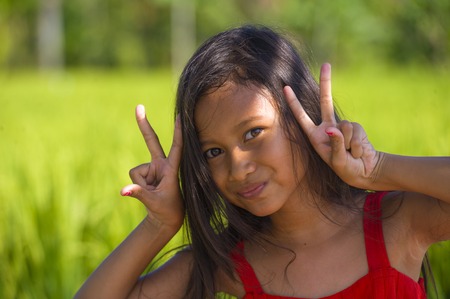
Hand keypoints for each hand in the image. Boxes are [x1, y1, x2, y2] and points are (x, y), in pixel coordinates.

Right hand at [121, 105, 183, 229]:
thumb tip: (123, 191)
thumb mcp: (154, 202)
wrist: (165, 218)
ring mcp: (153, 168)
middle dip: (144, 125)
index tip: (179, 116)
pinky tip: (147, 192)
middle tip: (138, 106)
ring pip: (136, 172)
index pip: (177, 147)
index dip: (178, 132)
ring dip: (140, 185)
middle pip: (151, 142)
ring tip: (153, 194)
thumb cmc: (166, 210)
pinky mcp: (146, 173)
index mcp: (171, 169)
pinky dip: (136, 187)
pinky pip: (133, 176)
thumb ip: (139, 194)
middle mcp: (162, 165)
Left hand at [283, 63, 379, 188]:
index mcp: (315, 136)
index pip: (302, 117)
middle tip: (326, 64)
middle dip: (326, 83)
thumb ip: (335, 145)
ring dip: (348, 144)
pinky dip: (357, 144)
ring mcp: (342, 126)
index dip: (294, 103)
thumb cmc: (346, 169)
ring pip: (344, 126)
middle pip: (325, 102)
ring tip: (350, 154)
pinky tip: (358, 151)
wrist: (365, 171)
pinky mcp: (356, 127)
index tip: (286, 87)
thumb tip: (334, 128)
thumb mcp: (337, 161)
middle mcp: (327, 128)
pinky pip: (355, 131)